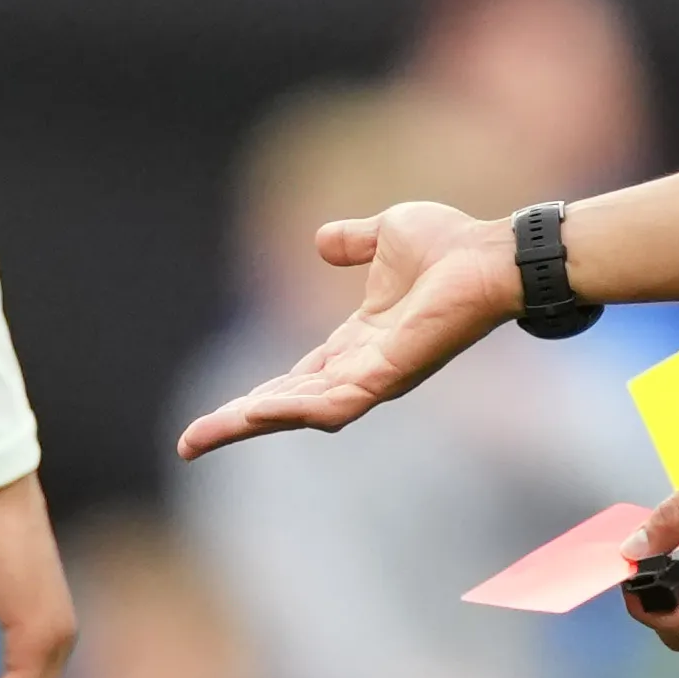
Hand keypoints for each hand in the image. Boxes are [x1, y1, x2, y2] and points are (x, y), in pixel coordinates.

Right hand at [175, 198, 518, 455]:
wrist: (490, 255)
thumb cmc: (452, 246)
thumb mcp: (385, 233)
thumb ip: (352, 242)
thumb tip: (319, 243)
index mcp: (358, 342)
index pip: (296, 379)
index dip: (256, 398)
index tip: (219, 414)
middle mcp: (363, 368)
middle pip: (287, 405)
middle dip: (238, 423)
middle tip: (188, 443)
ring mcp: (376, 378)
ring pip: (302, 412)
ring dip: (253, 422)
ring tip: (207, 435)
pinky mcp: (389, 376)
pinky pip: (334, 402)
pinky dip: (294, 408)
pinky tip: (256, 410)